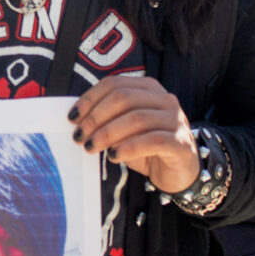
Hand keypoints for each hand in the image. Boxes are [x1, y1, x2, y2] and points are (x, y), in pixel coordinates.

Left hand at [68, 75, 198, 193]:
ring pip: (137, 118)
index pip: (114, 84)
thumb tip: (77, 120)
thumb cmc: (146, 148)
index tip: (72, 118)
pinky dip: (129, 147)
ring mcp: (176, 119)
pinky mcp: (181, 142)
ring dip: (108, 134)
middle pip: (124, 99)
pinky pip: (152, 141)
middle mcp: (164, 99)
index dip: (90, 99)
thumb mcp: (123, 130)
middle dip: (96, 117)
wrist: (177, 171)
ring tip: (91, 147)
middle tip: (80, 136)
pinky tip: (114, 156)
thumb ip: (107, 120)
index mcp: (148, 88)